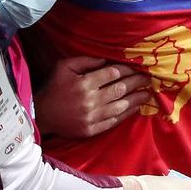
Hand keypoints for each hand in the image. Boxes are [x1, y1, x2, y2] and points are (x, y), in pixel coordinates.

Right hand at [35, 56, 149, 137]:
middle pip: (120, 89)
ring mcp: (92, 117)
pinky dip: (126, 114)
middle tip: (149, 79)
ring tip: (147, 93)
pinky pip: (114, 121)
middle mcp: (90, 101)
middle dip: (137, 82)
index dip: (126, 69)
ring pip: (121, 106)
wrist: (41, 115)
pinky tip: (135, 108)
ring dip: (136, 99)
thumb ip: (85, 61)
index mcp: (84, 83)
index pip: (112, 74)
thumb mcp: (64, 67)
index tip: (136, 67)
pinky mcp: (92, 130)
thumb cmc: (53, 87)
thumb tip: (107, 60)